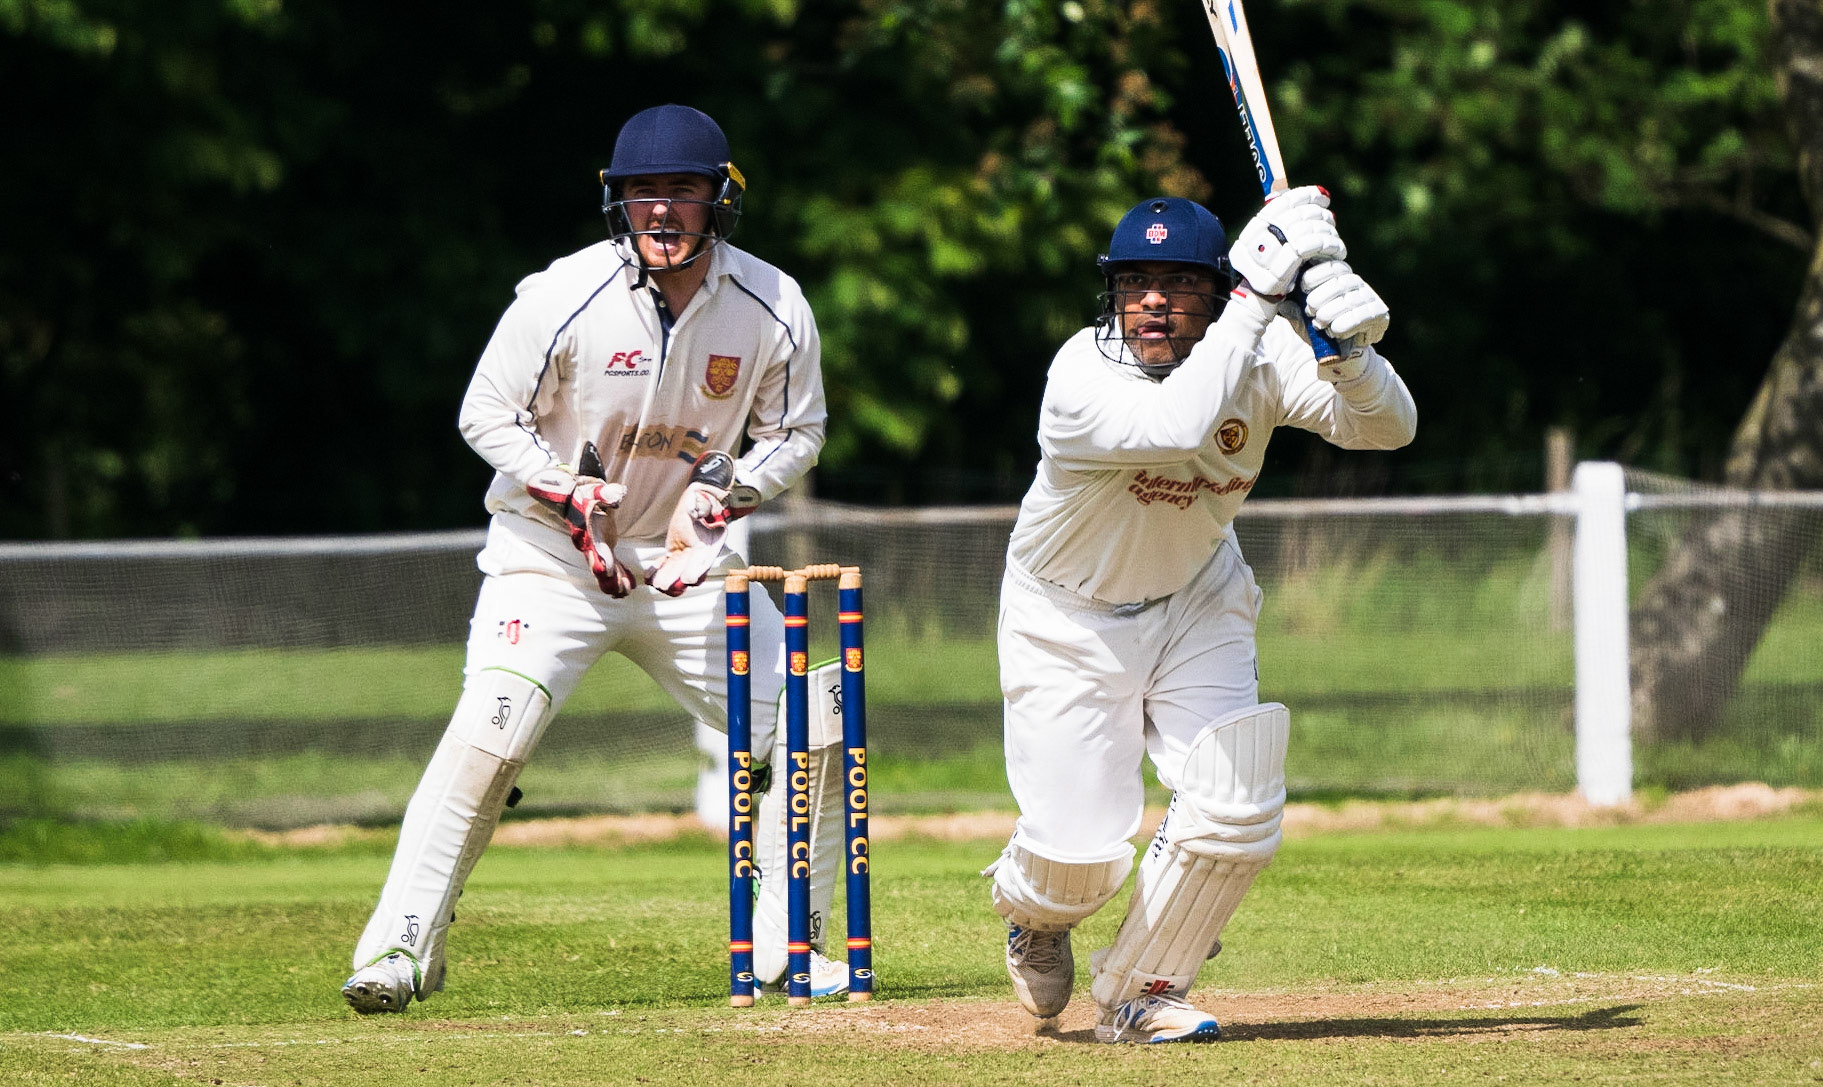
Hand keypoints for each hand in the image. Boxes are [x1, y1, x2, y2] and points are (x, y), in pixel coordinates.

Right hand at [527, 465, 635, 596]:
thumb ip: (606, 494)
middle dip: (607, 579)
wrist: (578, 496)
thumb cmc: (588, 494)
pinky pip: (612, 565)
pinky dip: (620, 575)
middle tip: (617, 591)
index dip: (599, 559)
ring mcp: (597, 548)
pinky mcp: (604, 548)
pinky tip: (629, 586)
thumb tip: (616, 495)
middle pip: (599, 565)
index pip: (594, 548)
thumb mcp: (597, 491)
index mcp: (589, 532)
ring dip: (614, 582)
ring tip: (625, 593)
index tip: (606, 571)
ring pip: (605, 569)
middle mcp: (591, 544)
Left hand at [645, 450, 761, 596]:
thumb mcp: (705, 501)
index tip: (689, 579)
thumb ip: (702, 507)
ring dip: (667, 577)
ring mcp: (688, 552)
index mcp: (711, 541)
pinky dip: (659, 569)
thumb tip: (699, 508)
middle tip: (666, 586)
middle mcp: (701, 550)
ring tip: (657, 583)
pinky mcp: (677, 550)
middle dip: (677, 579)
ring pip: (677, 569)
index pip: (704, 559)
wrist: (702, 500)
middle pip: (689, 569)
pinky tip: (649, 576)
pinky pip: (668, 562)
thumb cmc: (705, 500)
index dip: (697, 569)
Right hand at [1228, 185, 1344, 296]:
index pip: (1282, 202)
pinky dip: (1327, 246)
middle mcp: (1254, 238)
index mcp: (1253, 228)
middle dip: (1319, 216)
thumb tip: (1314, 200)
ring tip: (1335, 241)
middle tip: (1331, 221)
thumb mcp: (1274, 244)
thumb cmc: (1273, 270)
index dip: (1305, 195)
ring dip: (1327, 233)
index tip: (1323, 197)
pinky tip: (1337, 250)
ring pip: (1305, 231)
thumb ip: (1285, 224)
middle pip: (1295, 216)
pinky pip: (1309, 248)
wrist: (1258, 303)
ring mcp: (1264, 255)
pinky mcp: (1277, 272)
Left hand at [1299, 260, 1388, 345]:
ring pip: (1350, 300)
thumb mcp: (1301, 319)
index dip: (1315, 275)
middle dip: (1321, 297)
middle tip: (1310, 311)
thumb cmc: (1319, 330)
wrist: (1341, 354)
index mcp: (1338, 277)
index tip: (1302, 288)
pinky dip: (1346, 324)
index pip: (1331, 267)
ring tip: (1320, 324)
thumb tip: (1279, 299)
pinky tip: (1335, 331)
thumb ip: (1293, 309)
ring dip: (1331, 313)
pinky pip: (1364, 316)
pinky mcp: (1380, 313)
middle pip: (1340, 282)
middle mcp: (1356, 283)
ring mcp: (1369, 297)